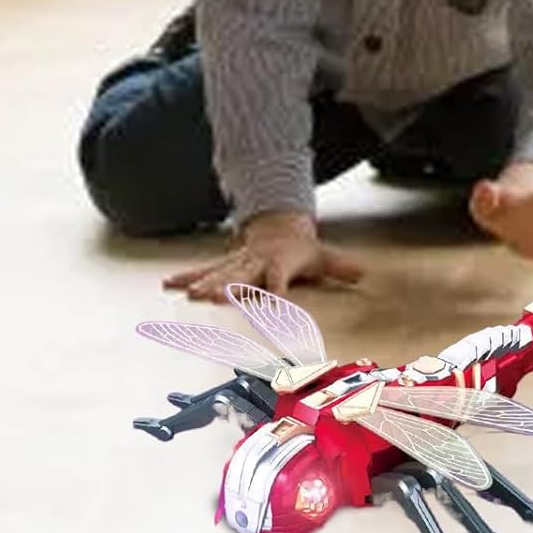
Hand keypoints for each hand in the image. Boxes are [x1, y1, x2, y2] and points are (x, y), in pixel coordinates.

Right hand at [163, 210, 363, 301]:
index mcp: (279, 263)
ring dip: (204, 285)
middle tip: (216, 299)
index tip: (274, 305)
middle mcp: (255, 263)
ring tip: (190, 296)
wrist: (277, 226)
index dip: (277, 292)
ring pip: (219, 275)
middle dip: (228, 288)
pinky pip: (203, 271)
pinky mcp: (224, 265)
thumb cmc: (300, 249)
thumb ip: (340, 266)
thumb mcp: (322, 255)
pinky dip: (186, 277)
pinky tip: (169, 284)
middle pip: (242, 277)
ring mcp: (237, 263)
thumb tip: (363, 273)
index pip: (278, 279)